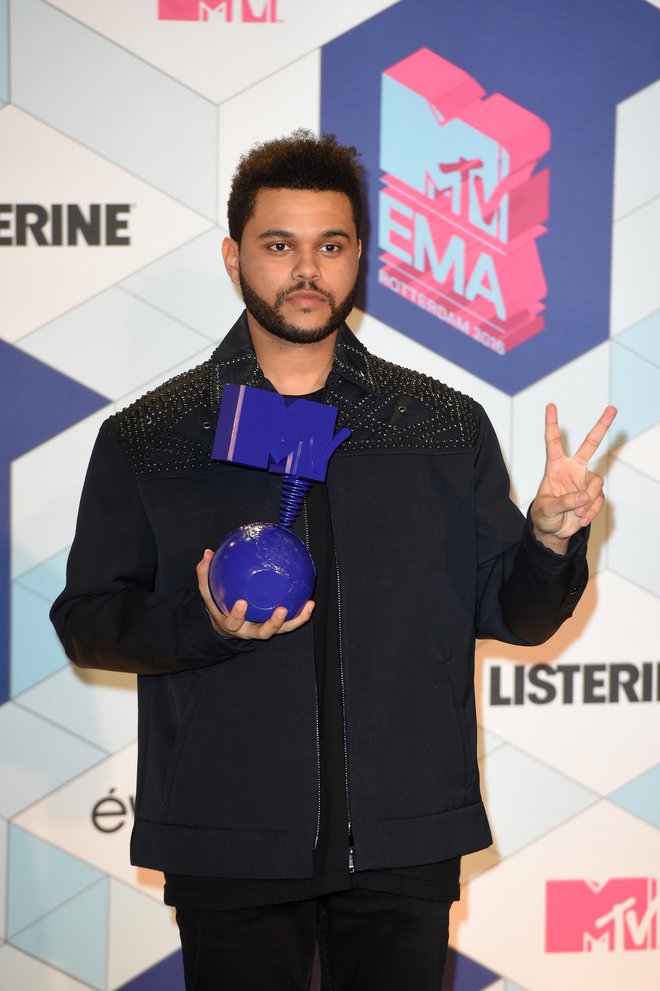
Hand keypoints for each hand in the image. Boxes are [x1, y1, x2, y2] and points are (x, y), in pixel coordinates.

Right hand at [196, 549, 314, 639]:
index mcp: (232, 624)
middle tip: (280, 610)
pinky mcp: (275, 626)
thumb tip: (208, 552)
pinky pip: (290, 622)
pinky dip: (301, 615)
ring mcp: (263, 629)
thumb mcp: (208, 592)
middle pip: (262, 632)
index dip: (237, 615)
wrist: (224, 624)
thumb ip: (205, 574)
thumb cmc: (218, 604)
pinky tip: (310, 602)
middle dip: (272, 623)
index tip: (241, 602)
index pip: (233, 622)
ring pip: (280, 630)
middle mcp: (249, 630)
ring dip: (294, 620)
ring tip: (307, 606)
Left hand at [530, 403, 616, 553]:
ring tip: (577, 514)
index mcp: (555, 467)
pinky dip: (590, 512)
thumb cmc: (544, 515)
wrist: (553, 531)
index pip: (553, 442)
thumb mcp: (546, 509)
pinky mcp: (594, 495)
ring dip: (588, 502)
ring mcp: (585, 481)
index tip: (550, 406)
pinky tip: (580, 519)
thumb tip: (584, 496)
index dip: (551, 424)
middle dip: (602, 426)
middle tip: (612, 409)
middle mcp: (573, 469)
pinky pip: (598, 500)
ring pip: (596, 483)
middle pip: (590, 444)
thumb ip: (563, 502)